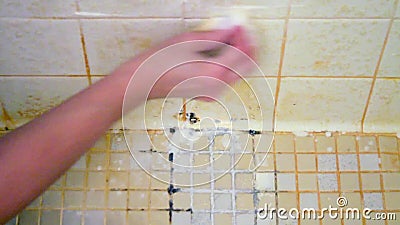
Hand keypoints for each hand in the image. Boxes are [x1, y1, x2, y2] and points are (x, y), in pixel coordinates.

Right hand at [129, 26, 255, 100]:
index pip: (242, 53)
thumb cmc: (160, 63)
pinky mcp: (209, 94)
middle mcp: (217, 86)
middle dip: (246, 46)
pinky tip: (218, 53)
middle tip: (238, 32)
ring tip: (227, 39)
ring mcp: (214, 92)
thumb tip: (231, 27)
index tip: (238, 26)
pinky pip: (227, 79)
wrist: (145, 81)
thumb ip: (215, 34)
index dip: (244, 36)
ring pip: (238, 72)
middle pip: (246, 65)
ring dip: (238, 55)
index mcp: (214, 72)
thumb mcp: (188, 41)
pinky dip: (228, 65)